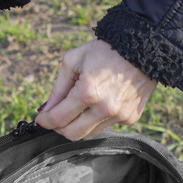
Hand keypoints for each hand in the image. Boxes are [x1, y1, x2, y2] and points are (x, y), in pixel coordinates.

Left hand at [35, 39, 156, 139]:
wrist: (142, 48)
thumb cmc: (105, 51)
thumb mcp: (74, 60)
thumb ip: (58, 88)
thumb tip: (46, 109)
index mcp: (88, 92)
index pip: (60, 118)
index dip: (46, 121)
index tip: (40, 120)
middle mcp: (104, 108)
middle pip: (73, 134)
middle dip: (59, 129)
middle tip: (55, 120)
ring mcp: (119, 116)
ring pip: (90, 133)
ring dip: (78, 125)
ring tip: (77, 110)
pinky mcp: (130, 118)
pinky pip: (107, 126)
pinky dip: (97, 119)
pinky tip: (100, 103)